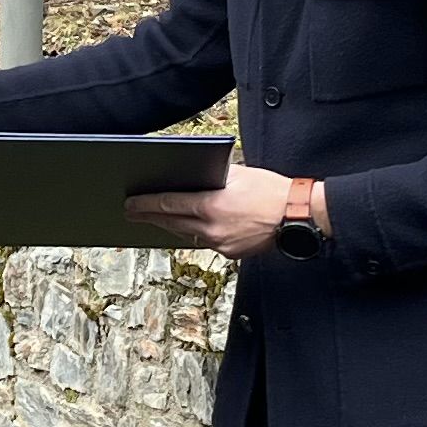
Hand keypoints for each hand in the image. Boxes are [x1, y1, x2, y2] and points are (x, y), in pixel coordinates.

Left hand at [128, 163, 303, 258]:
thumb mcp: (239, 173)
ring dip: (170, 227)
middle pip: (172, 224)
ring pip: (187, 235)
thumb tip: (195, 176)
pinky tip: (189, 228)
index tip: (130, 204)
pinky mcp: (230, 253)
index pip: (169, 205)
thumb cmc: (271, 191)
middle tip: (131, 214)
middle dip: (149, 218)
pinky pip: (205, 242)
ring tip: (155, 220)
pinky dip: (195, 234)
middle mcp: (212, 228)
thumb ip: (214, 176)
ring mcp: (220, 244)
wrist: (296, 216)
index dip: (146, 205)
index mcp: (211, 206)